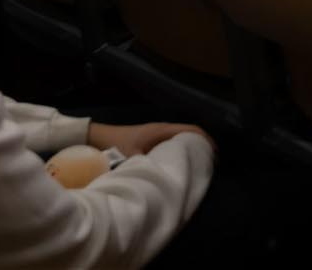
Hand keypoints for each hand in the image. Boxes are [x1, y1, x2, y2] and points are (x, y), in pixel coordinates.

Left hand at [87, 122, 209, 157]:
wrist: (96, 137)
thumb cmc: (115, 145)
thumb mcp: (133, 159)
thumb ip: (149, 167)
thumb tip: (166, 183)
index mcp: (161, 130)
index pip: (192, 130)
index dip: (206, 141)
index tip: (214, 157)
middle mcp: (162, 129)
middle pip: (190, 133)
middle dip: (202, 146)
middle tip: (209, 164)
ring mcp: (156, 133)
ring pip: (181, 137)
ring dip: (192, 148)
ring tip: (199, 165)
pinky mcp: (150, 139)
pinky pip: (172, 141)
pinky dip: (181, 150)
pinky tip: (180, 163)